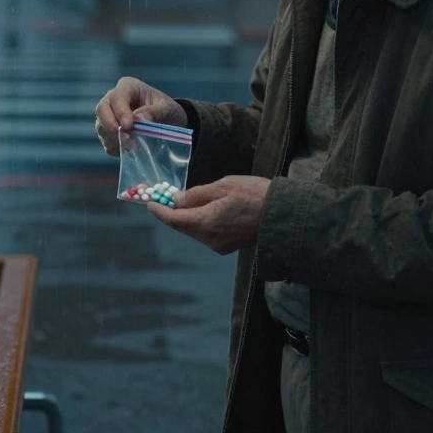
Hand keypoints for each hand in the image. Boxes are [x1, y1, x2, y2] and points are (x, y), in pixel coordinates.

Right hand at [94, 77, 186, 156]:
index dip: (120, 112)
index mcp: (128, 87)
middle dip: (110, 125)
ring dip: (114, 139)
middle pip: (102, 109)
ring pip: (101, 126)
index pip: (117, 97)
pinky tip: (128, 151)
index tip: (128, 126)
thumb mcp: (167, 108)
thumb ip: (154, 112)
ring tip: (131, 147)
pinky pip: (105, 140)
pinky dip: (115, 147)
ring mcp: (109, 115)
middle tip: (124, 139)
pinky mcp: (108, 131)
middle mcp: (114, 99)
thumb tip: (138, 120)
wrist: (167, 121)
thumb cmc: (167, 109)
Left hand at [149, 175, 269, 253]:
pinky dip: (200, 222)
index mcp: (205, 222)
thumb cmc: (255, 195)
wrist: (283, 215)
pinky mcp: (228, 246)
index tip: (149, 203)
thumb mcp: (223, 186)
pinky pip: (206, 234)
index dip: (159, 211)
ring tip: (185, 202)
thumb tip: (177, 200)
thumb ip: (196, 194)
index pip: (173, 219)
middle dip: (172, 213)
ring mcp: (219, 245)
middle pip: (182, 226)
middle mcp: (209, 239)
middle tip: (163, 199)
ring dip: (187, 218)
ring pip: (194, 230)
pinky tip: (204, 210)